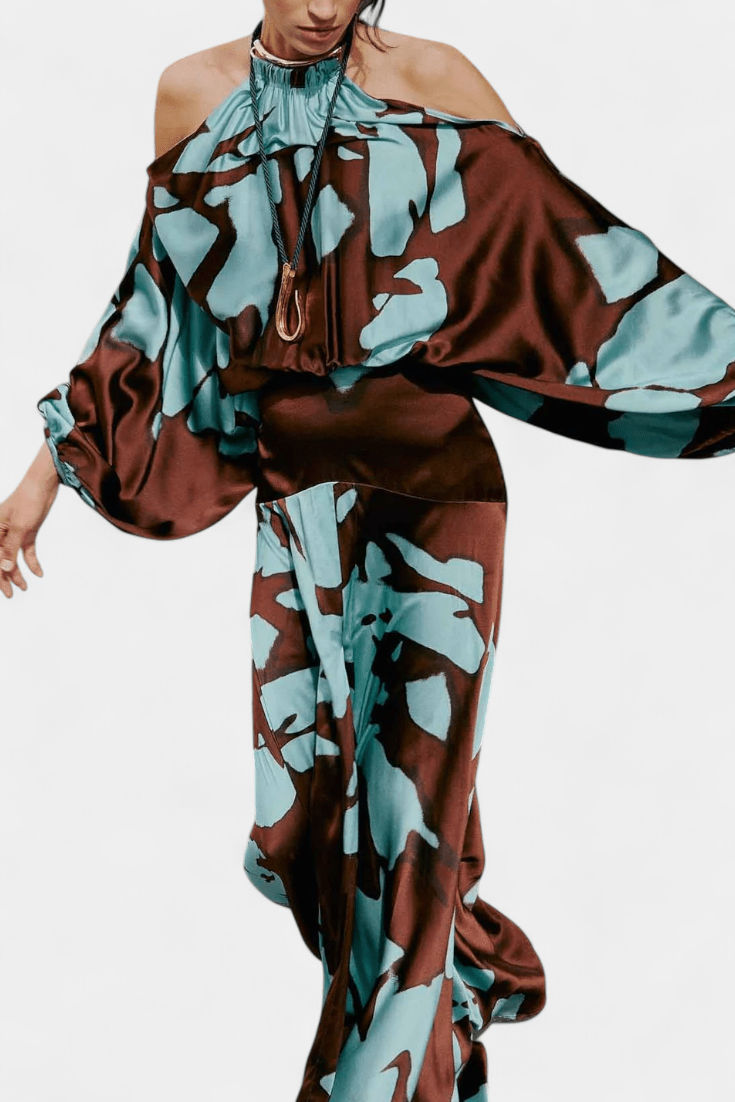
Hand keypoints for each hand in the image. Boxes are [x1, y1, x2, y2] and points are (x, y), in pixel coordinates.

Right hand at [0, 445, 59, 597]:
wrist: (43, 485)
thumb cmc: (28, 500)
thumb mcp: (20, 527)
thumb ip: (10, 548)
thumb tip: (5, 568)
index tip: (4, 590)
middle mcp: (0, 533)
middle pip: (1, 559)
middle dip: (5, 578)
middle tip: (11, 594)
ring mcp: (14, 533)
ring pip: (13, 558)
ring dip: (18, 572)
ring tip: (24, 587)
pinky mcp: (27, 532)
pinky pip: (26, 551)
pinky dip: (31, 562)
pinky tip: (38, 573)